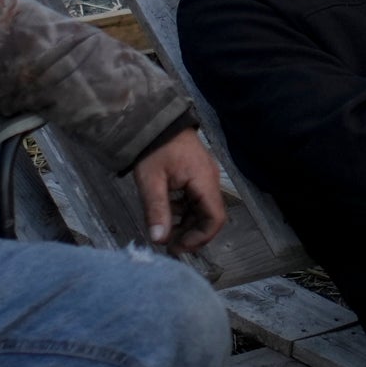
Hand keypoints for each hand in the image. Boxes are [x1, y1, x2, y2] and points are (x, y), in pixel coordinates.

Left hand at [132, 129, 227, 252]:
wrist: (153, 119)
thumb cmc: (154, 148)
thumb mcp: (151, 181)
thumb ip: (156, 211)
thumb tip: (159, 240)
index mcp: (204, 181)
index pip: (214, 219)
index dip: (199, 238)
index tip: (177, 247)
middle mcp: (210, 180)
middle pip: (209, 216)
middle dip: (191, 234)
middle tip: (169, 245)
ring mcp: (204, 176)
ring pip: (202, 209)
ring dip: (186, 224)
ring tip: (165, 232)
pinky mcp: (196, 174)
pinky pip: (196, 199)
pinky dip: (184, 211)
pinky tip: (167, 213)